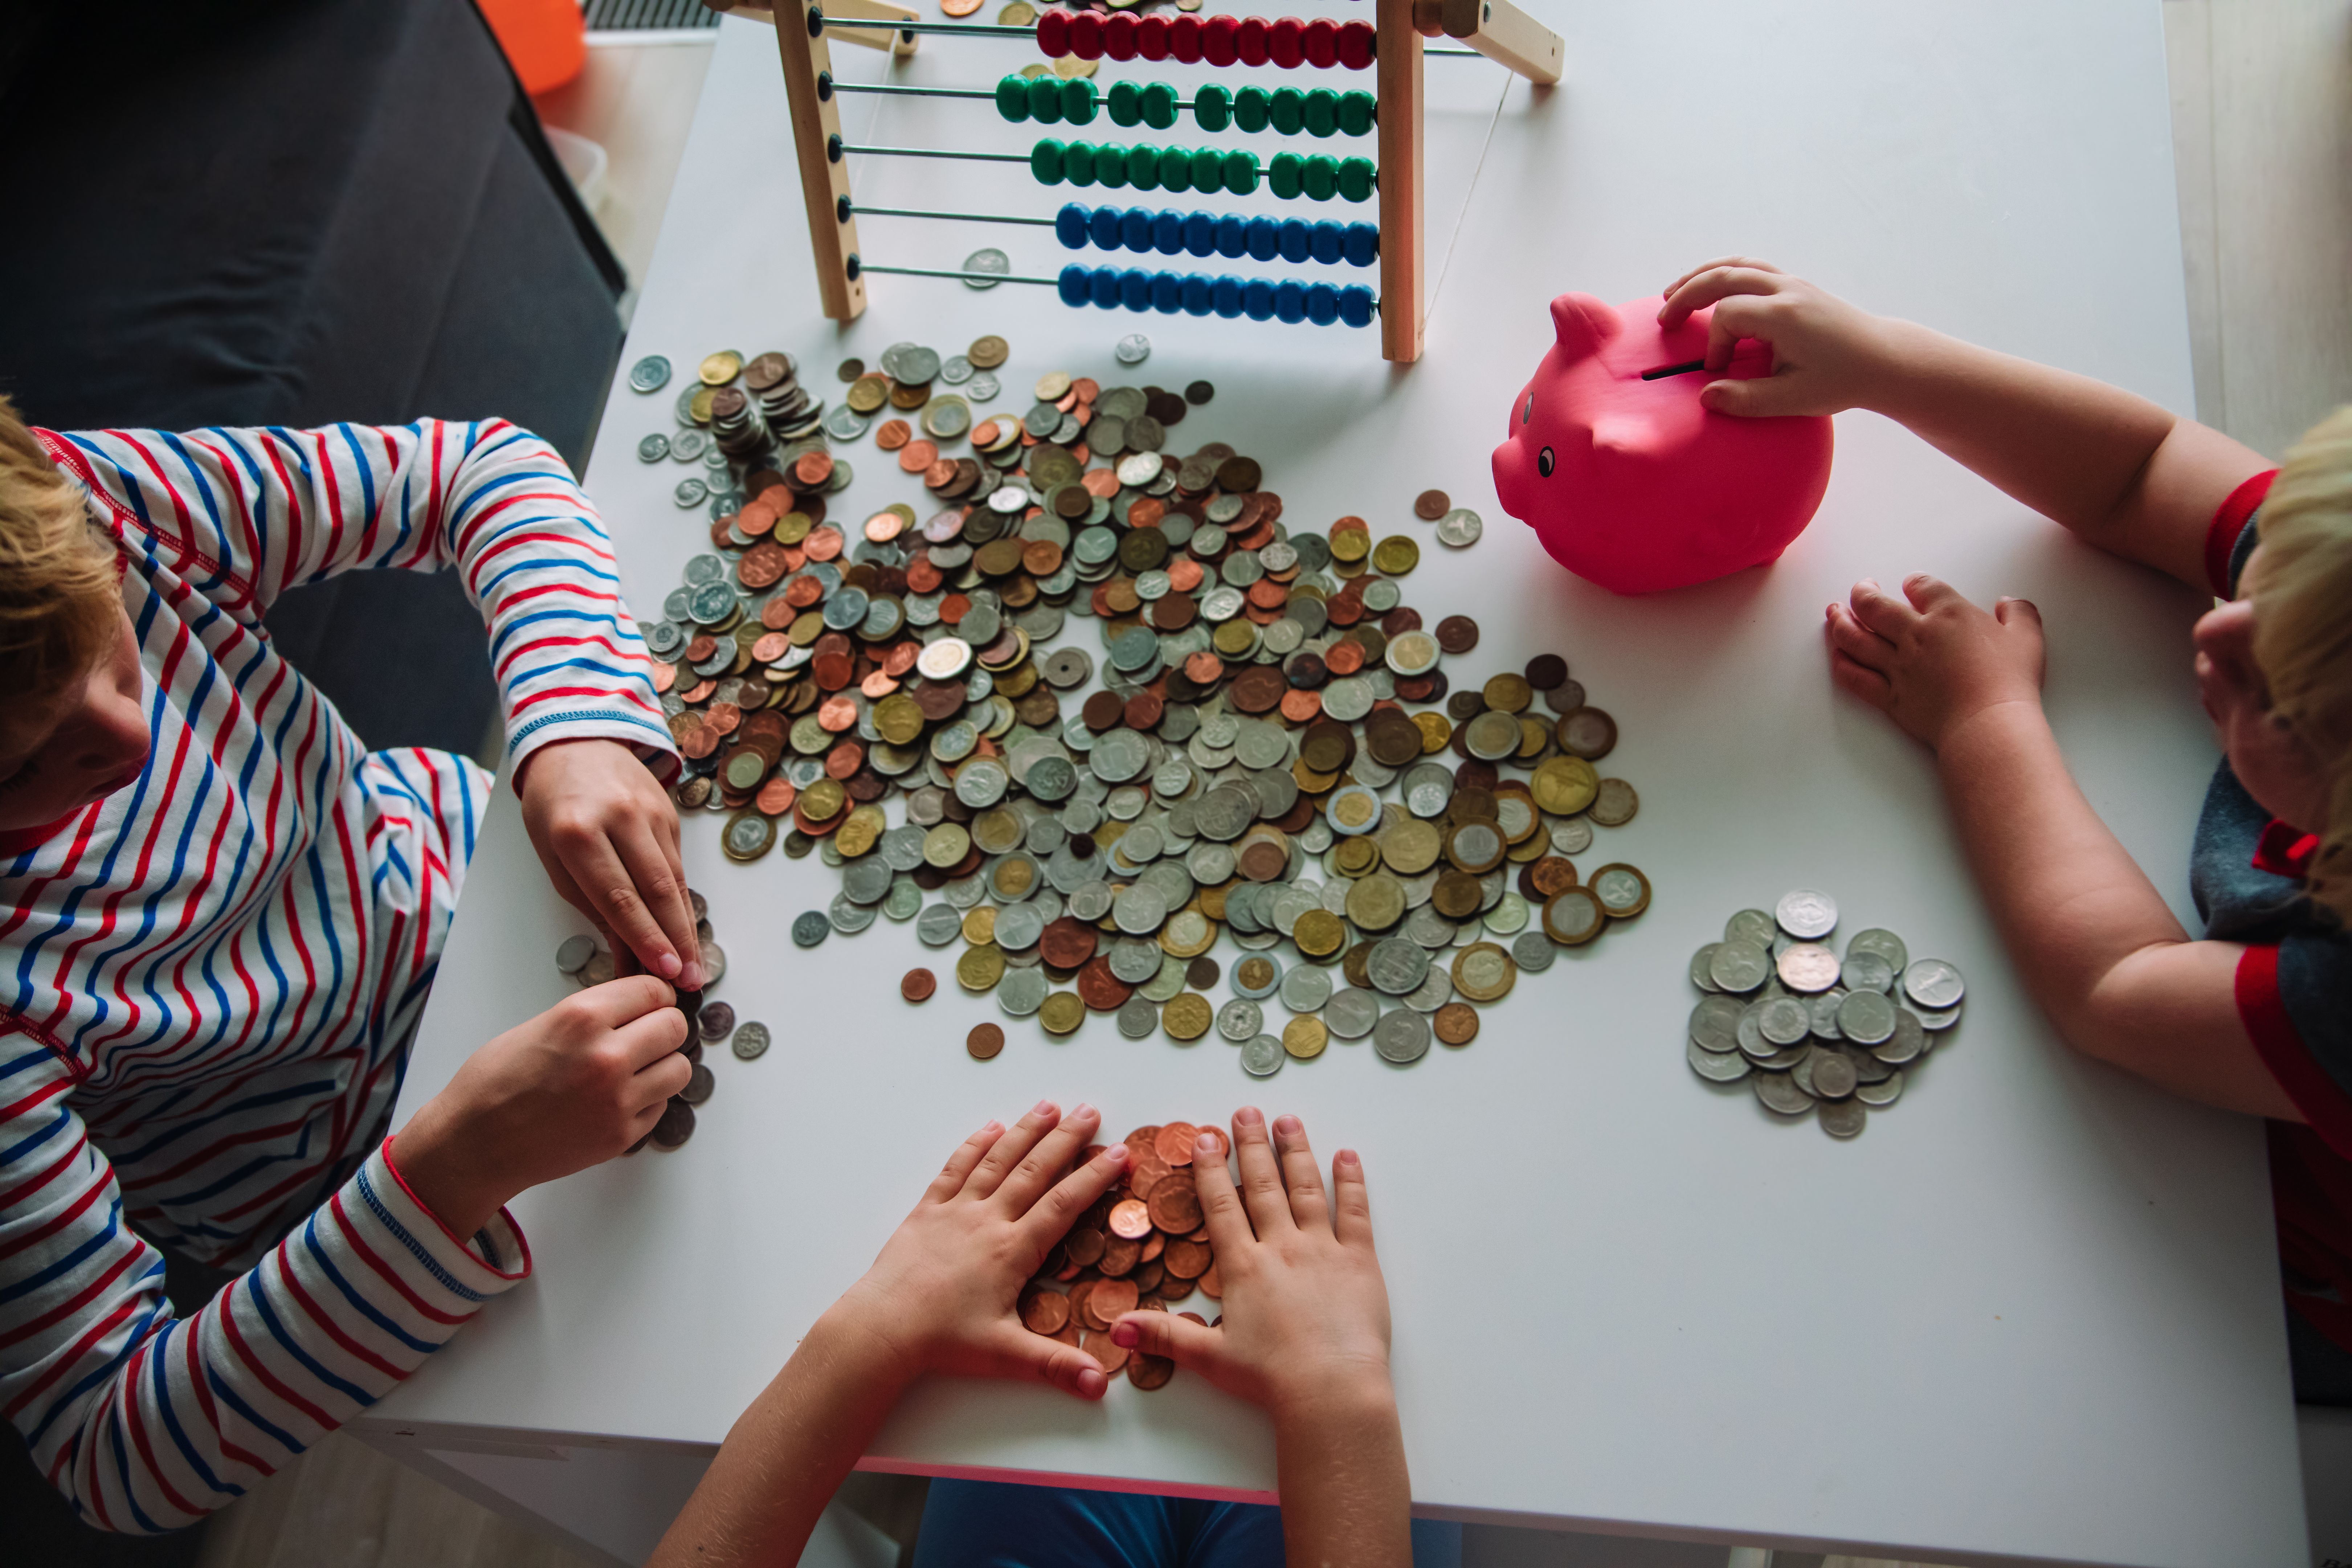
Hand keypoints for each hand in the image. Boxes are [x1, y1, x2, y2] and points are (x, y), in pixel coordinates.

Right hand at [392, 976, 689, 1237]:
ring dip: (663, 1064)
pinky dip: (648, 1100)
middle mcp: (607, 1055)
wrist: (474, 1144)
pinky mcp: (622, 1134)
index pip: (654, 991)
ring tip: (638, 1068)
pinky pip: (661, 1105)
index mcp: (582, 1018)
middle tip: (647, 1035)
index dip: (654, 996)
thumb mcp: (540, 1024)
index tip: (651, 1004)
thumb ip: (592, 1013)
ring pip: (679, 1067)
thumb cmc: (494, 1084)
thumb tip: (634, 1009)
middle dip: (664, 1027)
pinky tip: (618, 1099)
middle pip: (675, 1026)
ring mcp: (618, 1099)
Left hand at [518, 738, 702, 987]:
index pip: (619, 896)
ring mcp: (650, 811)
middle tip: (688, 980)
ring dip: (685, 926)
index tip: (661, 971)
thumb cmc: (554, 806)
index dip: (643, 937)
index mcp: (577, 832)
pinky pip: (678, 864)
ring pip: (675, 879)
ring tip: (694, 965)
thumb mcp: (554, 856)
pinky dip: (682, 900)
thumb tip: (624, 953)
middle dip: (675, 940)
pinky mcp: (670, 812)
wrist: (576, 743)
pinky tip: (686, 929)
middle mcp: (619, 818)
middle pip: (656, 889)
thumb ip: (589, 905)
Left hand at [826, 1102, 1130, 1398]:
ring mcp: (955, 1211)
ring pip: (997, 1161)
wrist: (881, 1328)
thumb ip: (1056, 1366)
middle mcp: (987, 1221)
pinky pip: (955, 1169)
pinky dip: (975, 1146)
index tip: (1119, 1153)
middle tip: (1091, 1111)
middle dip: (1066, 1139)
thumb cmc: (942, 1341)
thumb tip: (1101, 1386)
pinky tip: (991, 1127)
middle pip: (1035, 1170)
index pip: (1064, 1205)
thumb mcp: (1005, 1355)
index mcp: (1012, 1251)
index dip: (1094, 1177)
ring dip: (1025, 1131)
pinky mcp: (927, 1211)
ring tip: (1049, 1105)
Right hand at [1110, 1108, 1391, 1423]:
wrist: (1331, 1393)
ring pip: (1306, 1189)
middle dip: (1251, 1146)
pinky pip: (1355, 1213)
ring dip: (1295, 1151)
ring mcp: (1323, 1251)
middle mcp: (1281, 1249)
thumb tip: (1116, 1328)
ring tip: (1288, 1119)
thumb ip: (1164, 1337)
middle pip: (1262, 1187)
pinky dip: (1352, 1181)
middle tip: (1245, 1111)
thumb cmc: (1271, 1379)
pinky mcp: (1360, 1262)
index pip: (1221, 1208)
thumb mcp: (1211, 1358)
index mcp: (1244, 1268)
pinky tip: (1347, 1155)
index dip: (1210, 1171)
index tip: (1204, 1138)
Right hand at [1656, 258, 1899, 418]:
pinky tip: (1711, 288)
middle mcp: (1786, 290)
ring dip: (1701, 275)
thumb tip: (1708, 398)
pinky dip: (1724, 273)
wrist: (1883, 358)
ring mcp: (1792, 283)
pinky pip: (1752, 267)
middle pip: (1724, 275)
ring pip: (1737, 264)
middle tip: (1664, 317)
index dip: (1714, 343)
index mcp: (1784, 315)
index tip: (1718, 371)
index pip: (1728, 315)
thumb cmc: (1843, 379)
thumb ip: (1748, 400)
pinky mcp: (1796, 286)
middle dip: (1688, 293)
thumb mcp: (1795, 398)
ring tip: (1674, 292)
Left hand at [1826, 575, 2046, 750]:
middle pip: (1874, 605)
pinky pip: (1855, 678)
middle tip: (1860, 589)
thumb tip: (2009, 603)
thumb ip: (2019, 613)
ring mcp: (1898, 666)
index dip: (1913, 582)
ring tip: (1833, 612)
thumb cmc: (2010, 682)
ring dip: (1839, 622)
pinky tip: (1837, 656)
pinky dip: (1842, 664)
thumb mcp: (2027, 638)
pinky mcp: (1890, 696)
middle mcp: (1916, 635)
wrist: (1989, 724)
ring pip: (1855, 638)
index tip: (1910, 585)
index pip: (1921, 585)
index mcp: (1949, 615)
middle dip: (1862, 592)